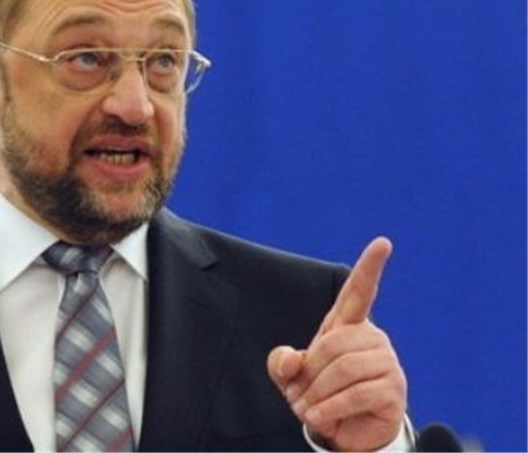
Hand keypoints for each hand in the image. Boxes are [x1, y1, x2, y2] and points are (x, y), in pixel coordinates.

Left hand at [267, 237, 406, 451]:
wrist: (343, 432)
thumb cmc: (319, 395)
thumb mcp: (291, 378)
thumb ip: (282, 364)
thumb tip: (292, 361)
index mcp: (347, 326)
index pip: (359, 292)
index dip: (369, 267)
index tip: (382, 243)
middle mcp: (372, 338)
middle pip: (333, 345)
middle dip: (310, 374)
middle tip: (299, 397)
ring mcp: (387, 363)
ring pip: (345, 370)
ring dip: (319, 394)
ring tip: (309, 410)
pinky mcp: (394, 389)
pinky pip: (357, 394)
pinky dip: (331, 408)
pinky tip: (320, 418)